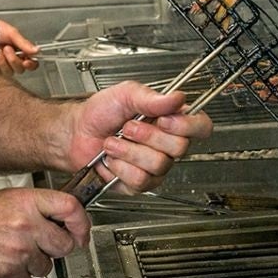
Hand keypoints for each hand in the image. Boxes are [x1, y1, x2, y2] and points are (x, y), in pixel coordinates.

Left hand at [0, 18, 39, 75]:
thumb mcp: (11, 32)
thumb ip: (24, 43)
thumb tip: (37, 50)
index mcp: (21, 50)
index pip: (32, 63)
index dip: (31, 64)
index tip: (26, 61)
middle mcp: (13, 59)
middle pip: (20, 69)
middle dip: (13, 59)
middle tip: (6, 48)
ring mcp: (2, 64)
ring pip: (9, 72)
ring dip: (3, 61)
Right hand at [0, 188, 89, 277]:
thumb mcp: (3, 198)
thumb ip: (31, 207)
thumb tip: (54, 218)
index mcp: (26, 202)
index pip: (70, 208)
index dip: (82, 222)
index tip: (81, 231)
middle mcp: (27, 225)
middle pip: (65, 244)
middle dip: (58, 248)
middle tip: (47, 246)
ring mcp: (19, 251)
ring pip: (47, 267)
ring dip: (35, 264)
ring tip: (14, 253)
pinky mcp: (8, 273)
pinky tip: (4, 265)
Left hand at [69, 81, 211, 194]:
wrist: (76, 133)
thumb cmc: (100, 112)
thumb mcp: (125, 94)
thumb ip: (151, 97)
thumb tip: (178, 97)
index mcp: (171, 119)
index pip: (201, 126)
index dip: (187, 125)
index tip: (164, 119)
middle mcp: (167, 145)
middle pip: (180, 147)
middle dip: (148, 135)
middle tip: (128, 126)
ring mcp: (155, 166)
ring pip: (158, 164)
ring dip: (129, 150)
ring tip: (115, 141)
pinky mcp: (139, 183)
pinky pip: (140, 179)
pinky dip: (120, 166)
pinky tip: (113, 158)